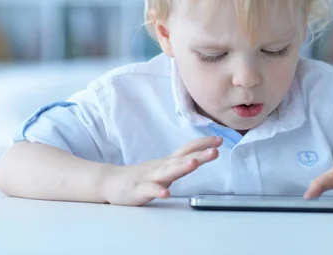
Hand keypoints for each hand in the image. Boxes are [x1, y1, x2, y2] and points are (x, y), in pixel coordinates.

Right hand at [101, 136, 221, 205]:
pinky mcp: (139, 190)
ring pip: (167, 171)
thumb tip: (201, 156)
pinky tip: (166, 193)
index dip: (203, 144)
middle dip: (199, 154)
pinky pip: (149, 190)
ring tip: (194, 163)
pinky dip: (158, 191)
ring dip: (181, 167)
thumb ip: (181, 162)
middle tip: (215, 151)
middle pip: (182, 159)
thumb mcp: (165, 168)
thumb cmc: (142, 176)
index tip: (220, 140)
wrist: (112, 182)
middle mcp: (161, 167)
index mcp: (168, 162)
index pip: (188, 149)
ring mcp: (150, 177)